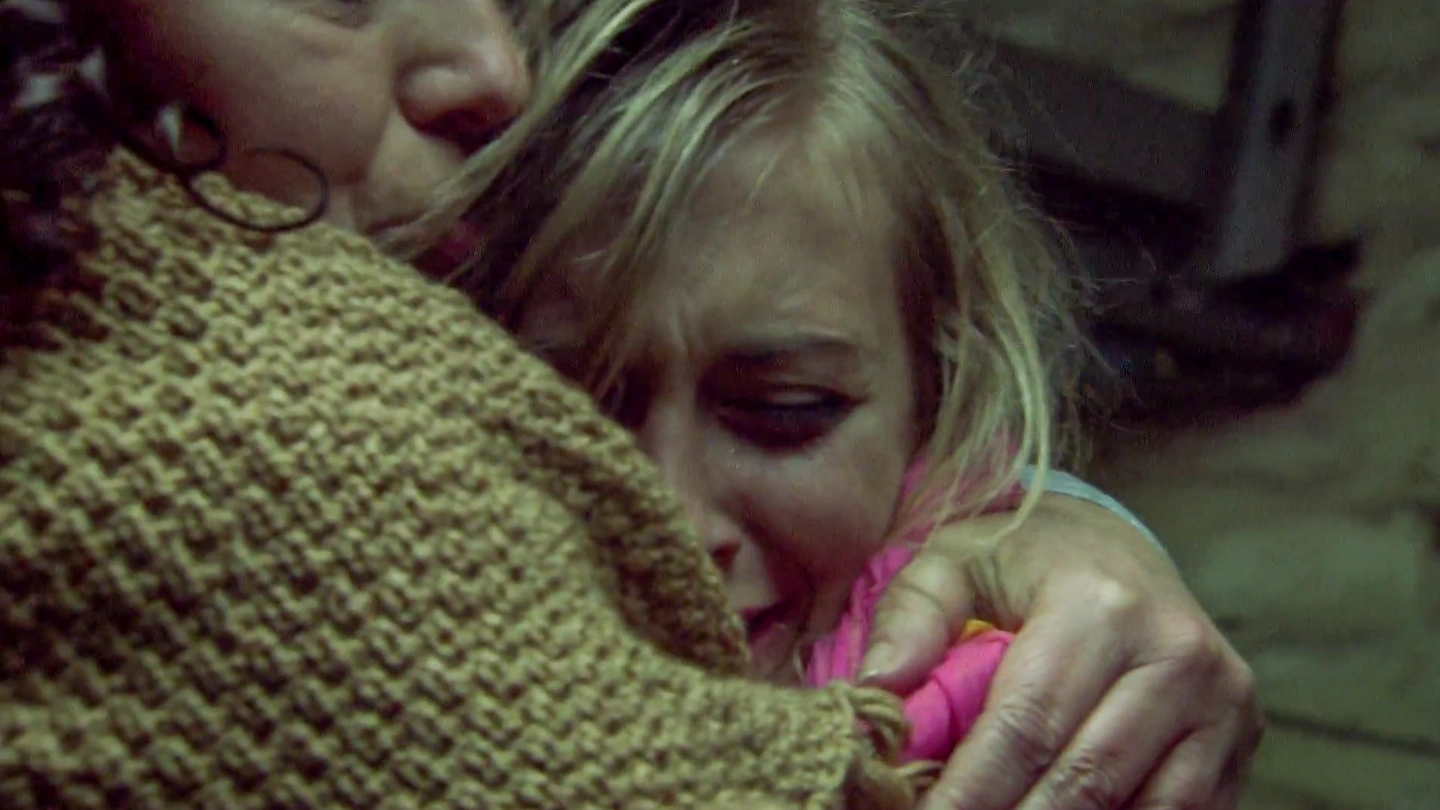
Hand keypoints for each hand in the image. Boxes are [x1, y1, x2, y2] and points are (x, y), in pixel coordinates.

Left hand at [860, 492, 1261, 809]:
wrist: (1117, 547)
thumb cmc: (1021, 562)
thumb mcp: (954, 561)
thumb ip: (911, 618)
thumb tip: (876, 686)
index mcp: (1101, 605)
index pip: (1026, 727)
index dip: (969, 793)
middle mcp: (1176, 652)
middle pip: (1084, 782)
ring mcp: (1223, 701)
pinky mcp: (1241, 739)